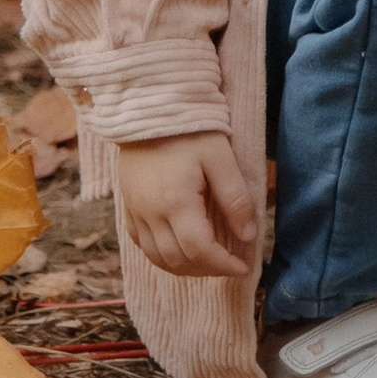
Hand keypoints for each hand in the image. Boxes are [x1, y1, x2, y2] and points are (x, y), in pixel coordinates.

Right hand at [111, 131, 259, 281]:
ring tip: (208, 262)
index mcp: (176, 202)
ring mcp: (136, 212)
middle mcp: (151, 214)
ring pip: (157, 257)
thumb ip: (235, 198)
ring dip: (184, 268)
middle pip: (177, 260)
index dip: (223, 265)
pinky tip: (180, 250)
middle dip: (206, 270)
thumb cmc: (189, 129)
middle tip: (229, 264)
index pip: (200, 250)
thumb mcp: (220, 158)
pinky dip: (162, 256)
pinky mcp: (128, 207)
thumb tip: (248, 236)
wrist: (148, 107)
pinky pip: (142, 244)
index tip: (243, 267)